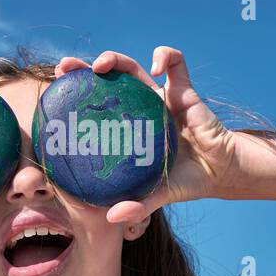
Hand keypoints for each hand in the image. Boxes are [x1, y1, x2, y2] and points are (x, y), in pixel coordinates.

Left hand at [54, 47, 236, 223]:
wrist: (219, 171)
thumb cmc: (184, 181)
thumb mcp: (157, 195)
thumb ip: (137, 205)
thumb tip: (111, 218)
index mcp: (127, 129)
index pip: (95, 107)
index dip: (75, 98)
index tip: (56, 93)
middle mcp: (139, 108)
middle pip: (106, 81)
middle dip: (83, 69)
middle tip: (65, 67)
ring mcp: (160, 96)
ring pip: (132, 67)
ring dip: (115, 59)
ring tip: (100, 64)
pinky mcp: (184, 89)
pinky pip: (175, 63)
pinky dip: (165, 57)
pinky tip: (157, 68)